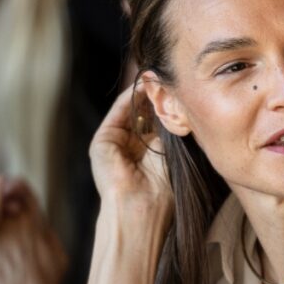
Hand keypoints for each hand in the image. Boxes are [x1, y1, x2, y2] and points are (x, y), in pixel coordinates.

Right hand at [89, 85, 172, 222]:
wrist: (142, 206)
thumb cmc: (163, 188)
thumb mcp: (172, 152)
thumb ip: (170, 127)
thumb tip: (177, 100)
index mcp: (148, 154)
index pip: (157, 123)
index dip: (167, 106)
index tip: (181, 89)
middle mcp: (131, 148)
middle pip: (143, 114)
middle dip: (156, 96)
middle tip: (170, 78)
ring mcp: (115, 145)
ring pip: (130, 111)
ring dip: (144, 94)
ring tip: (158, 78)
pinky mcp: (102, 141)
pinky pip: (118, 113)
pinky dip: (130, 98)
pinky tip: (143, 87)